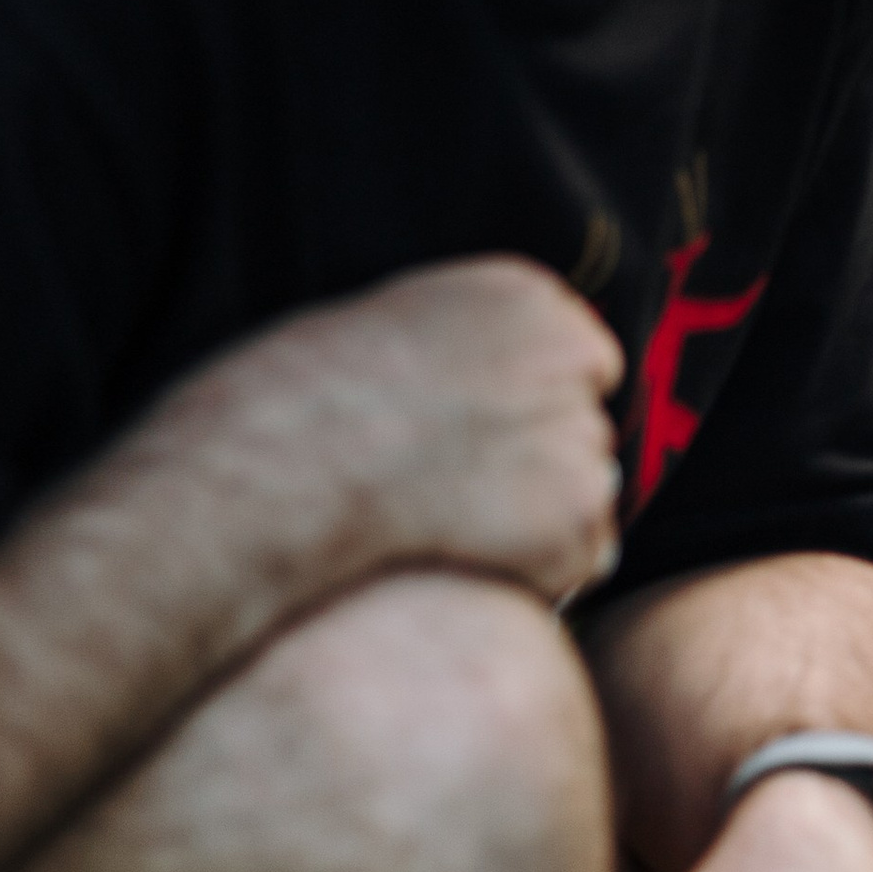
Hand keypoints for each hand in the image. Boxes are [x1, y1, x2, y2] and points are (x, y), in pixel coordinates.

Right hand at [182, 258, 624, 607]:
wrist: (284, 466)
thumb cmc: (303, 401)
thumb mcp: (390, 328)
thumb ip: (463, 349)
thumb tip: (492, 392)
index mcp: (525, 297)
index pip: (580, 359)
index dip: (530, 409)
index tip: (478, 438)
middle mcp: (573, 357)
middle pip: (587, 428)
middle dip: (541, 465)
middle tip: (460, 490)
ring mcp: (581, 438)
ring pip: (588, 497)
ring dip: (540, 522)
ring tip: (449, 523)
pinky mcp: (575, 517)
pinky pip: (578, 561)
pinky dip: (537, 574)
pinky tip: (464, 559)